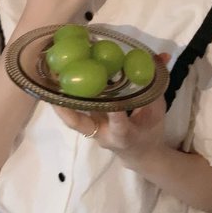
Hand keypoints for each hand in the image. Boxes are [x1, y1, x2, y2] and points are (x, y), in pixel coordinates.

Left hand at [53, 53, 169, 162]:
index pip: (119, 123)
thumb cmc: (150, 132)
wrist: (140, 156)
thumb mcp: (158, 110)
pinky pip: (72, 114)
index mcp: (125, 134)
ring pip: (72, 119)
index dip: (115, 112)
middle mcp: (104, 134)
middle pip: (82, 124)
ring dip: (59, 100)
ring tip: (50, 75)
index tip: (111, 97)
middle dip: (68, 106)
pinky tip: (55, 80)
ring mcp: (93, 132)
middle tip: (58, 80)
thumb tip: (161, 55)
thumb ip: (156, 84)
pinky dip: (63, 99)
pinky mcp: (87, 127)